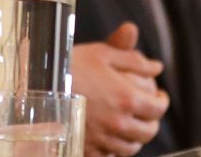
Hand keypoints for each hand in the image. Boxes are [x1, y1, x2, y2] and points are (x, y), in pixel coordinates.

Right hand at [70, 23, 168, 156]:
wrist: (38, 86)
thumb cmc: (72, 66)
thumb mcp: (104, 53)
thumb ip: (134, 60)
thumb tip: (156, 67)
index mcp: (126, 99)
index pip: (158, 109)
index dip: (162, 102)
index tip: (159, 96)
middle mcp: (117, 124)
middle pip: (148, 132)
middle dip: (151, 121)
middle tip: (147, 112)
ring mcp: (101, 140)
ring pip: (129, 148)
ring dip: (134, 137)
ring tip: (130, 125)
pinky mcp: (85, 149)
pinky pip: (108, 156)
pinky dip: (113, 149)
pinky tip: (109, 137)